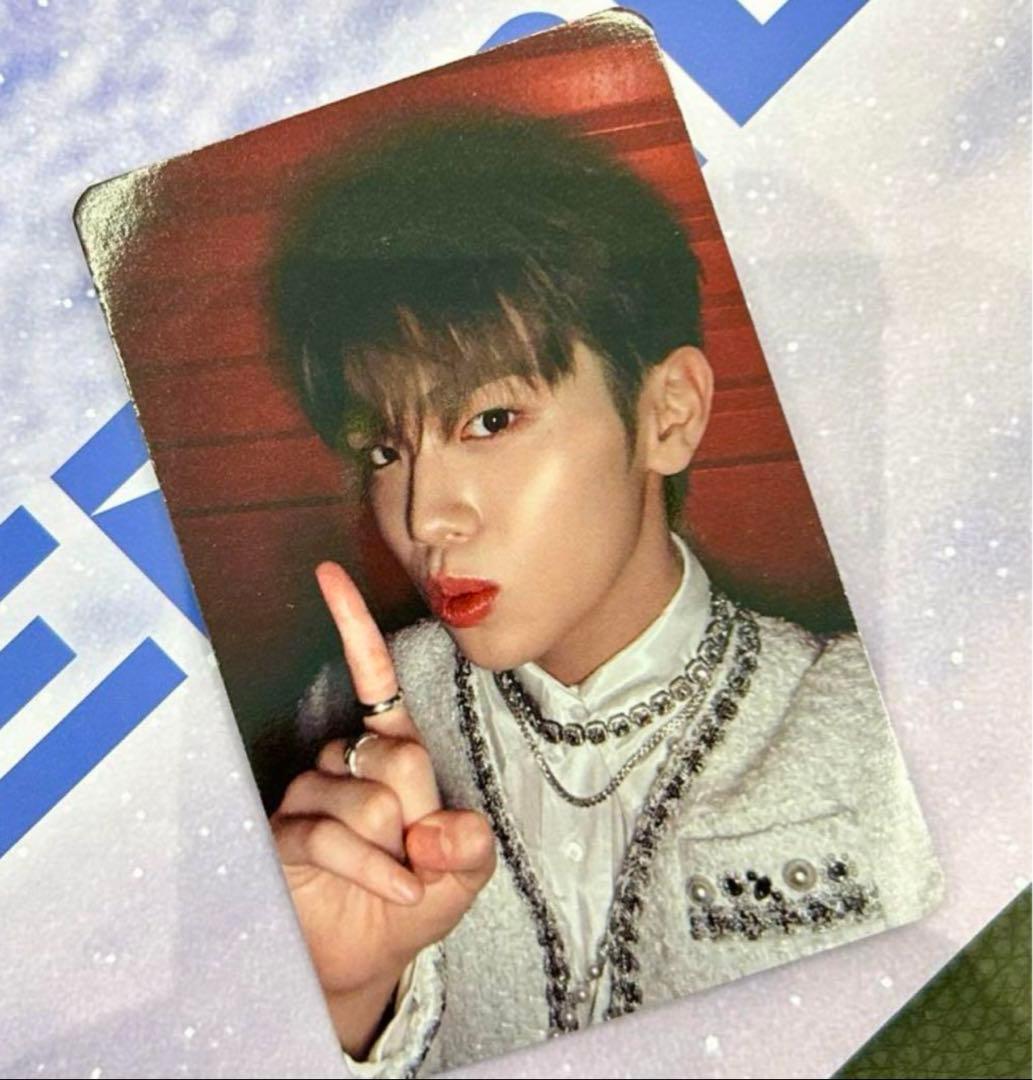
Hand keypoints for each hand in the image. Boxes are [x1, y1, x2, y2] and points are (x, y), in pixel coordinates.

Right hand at [270, 562, 495, 1055]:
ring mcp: (310, 794)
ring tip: (396, 876)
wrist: (363, 958)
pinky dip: (375, 871)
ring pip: (369, 802)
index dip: (353, 627)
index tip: (327, 574)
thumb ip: (468, 846)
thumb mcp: (462, 876)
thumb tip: (434, 828)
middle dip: (424, 813)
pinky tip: (396, 891)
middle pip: (398, 754)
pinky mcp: (285, 834)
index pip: (374, 680)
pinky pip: (335, 836)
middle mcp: (344, 759)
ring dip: (397, 853)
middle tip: (420, 851)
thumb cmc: (414, 899)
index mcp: (388, 749)